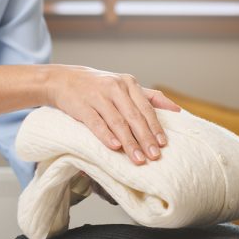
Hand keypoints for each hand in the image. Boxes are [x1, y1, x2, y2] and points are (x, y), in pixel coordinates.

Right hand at [45, 65, 180, 164]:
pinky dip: (106, 135)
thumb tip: (176, 109)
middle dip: (145, 138)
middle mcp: (115, 88)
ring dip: (129, 142)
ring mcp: (98, 96)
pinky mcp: (82, 106)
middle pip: (134, 117)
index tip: (163, 144)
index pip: (146, 108)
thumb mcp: (124, 85)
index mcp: (128, 83)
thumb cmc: (97, 86)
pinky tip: (115, 147)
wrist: (62, 80)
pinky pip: (96, 123)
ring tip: (138, 159)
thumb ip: (149, 96)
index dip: (155, 127)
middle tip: (154, 156)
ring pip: (117, 122)